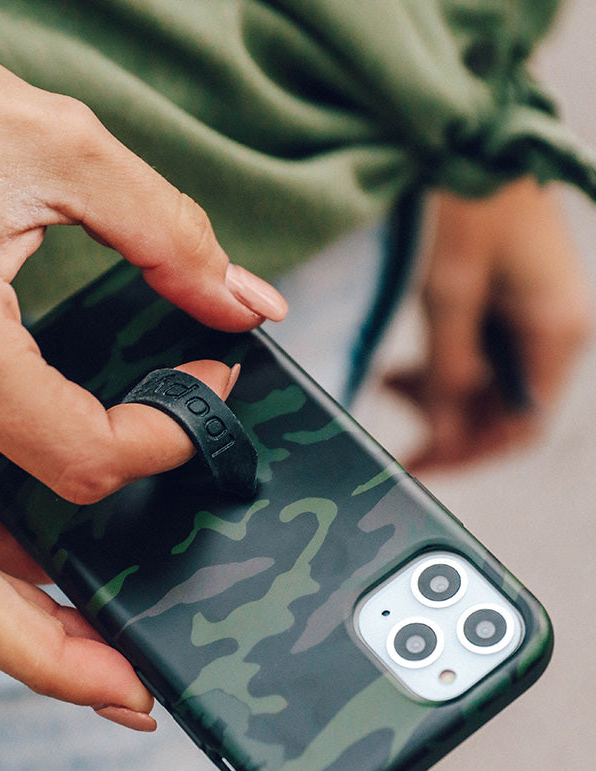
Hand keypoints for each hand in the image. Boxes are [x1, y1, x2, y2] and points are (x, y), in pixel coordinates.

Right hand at [0, 22, 286, 729]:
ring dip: (16, 621)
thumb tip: (241, 301)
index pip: (81, 459)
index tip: (213, 399)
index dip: (171, 439)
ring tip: (98, 653)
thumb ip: (167, 233)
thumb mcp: (54, 144)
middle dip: (50, 656)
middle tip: (134, 694)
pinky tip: (47, 561)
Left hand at [386, 178, 591, 471]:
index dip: (468, 454)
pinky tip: (407, 365)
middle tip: (398, 432)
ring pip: (490, 384)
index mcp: (556, 331)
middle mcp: (555, 327)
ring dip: (443, 397)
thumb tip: (445, 434)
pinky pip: (482, 353)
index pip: (520, 426)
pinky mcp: (511, 297)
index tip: (418, 466)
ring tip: (391, 385)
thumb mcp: (449, 292)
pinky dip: (446, 366)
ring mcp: (535, 312)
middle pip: (505, 409)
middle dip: (451, 426)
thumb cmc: (467, 200)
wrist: (471, 126)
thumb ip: (449, 369)